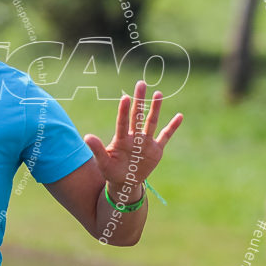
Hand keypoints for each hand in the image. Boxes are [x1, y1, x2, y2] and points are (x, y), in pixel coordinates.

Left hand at [84, 80, 182, 195]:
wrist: (125, 182)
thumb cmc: (111, 171)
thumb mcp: (103, 162)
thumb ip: (97, 149)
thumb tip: (86, 136)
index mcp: (120, 139)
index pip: (122, 122)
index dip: (124, 110)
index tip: (126, 97)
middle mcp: (134, 137)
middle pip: (137, 115)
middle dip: (139, 100)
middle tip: (141, 83)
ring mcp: (146, 142)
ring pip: (151, 122)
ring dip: (155, 108)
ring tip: (158, 93)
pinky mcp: (156, 149)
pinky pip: (165, 136)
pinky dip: (172, 127)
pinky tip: (179, 116)